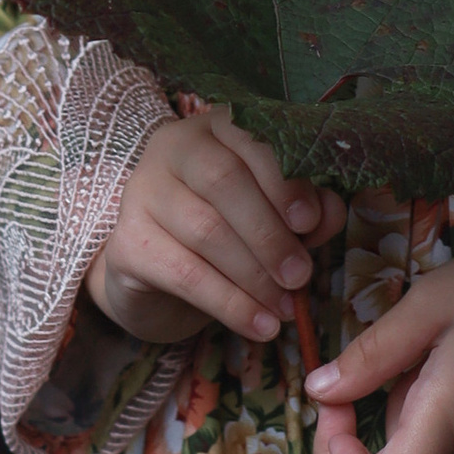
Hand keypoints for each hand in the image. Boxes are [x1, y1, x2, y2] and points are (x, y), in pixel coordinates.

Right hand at [88, 113, 344, 346]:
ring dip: (254, 276)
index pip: (248, 139)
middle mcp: (171, 149)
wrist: (159, 276)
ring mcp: (142, 193)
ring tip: (285, 308)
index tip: (310, 223)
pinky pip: (184, 274)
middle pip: (223, 181)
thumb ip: (306, 207)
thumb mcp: (274, 214)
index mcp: (214, 128)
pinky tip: (259, 325)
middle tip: (300, 276)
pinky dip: (229, 304)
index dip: (282, 180)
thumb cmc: (230, 232)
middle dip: (269, 234)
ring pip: (205, 230)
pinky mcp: (126, 244)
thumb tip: (327, 212)